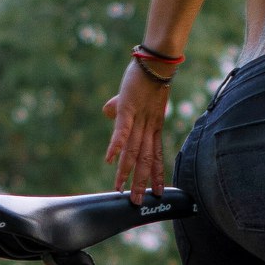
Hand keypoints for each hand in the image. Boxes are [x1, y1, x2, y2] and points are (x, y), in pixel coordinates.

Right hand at [103, 62, 171, 199]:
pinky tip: (110, 159)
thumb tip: (107, 112)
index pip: (155, 155)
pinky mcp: (128, 108)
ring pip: (133, 149)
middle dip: (141, 181)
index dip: (156, 174)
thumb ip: (119, 109)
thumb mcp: (132, 98)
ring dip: (128, 170)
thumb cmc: (145, 77)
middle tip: (137, 202)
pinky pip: (122, 129)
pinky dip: (116, 144)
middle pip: (144, 158)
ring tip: (122, 188)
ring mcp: (139, 118)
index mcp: (153, 127)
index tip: (157, 193)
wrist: (156, 61)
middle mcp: (148, 127)